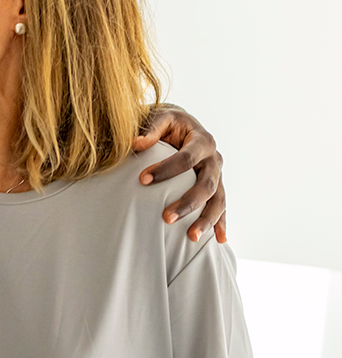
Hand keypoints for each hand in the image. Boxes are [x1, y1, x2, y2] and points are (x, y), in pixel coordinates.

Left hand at [133, 104, 225, 242]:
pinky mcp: (216, 187)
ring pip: (217, 200)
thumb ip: (150, 129)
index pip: (185, 158)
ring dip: (206, 220)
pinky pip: (221, 207)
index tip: (142, 180)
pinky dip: (220, 223)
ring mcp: (217, 175)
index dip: (165, 170)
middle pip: (205, 185)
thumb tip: (136, 143)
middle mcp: (214, 159)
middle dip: (187, 203)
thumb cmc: (168, 122)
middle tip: (165, 218)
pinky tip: (219, 240)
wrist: (182, 125)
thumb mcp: (160, 118)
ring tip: (190, 237)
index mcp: (202, 141)